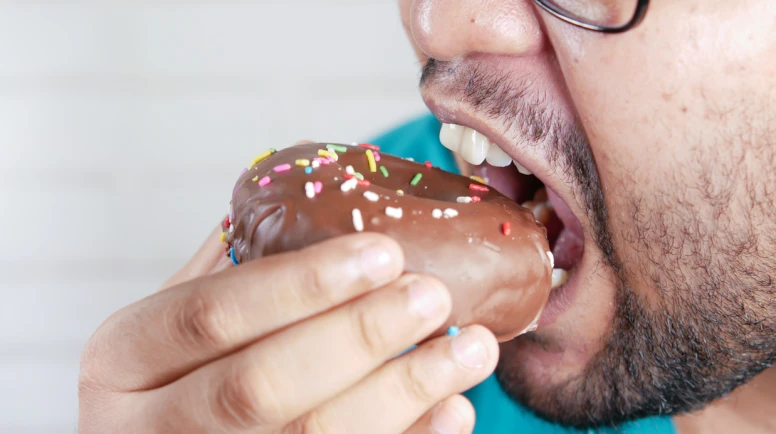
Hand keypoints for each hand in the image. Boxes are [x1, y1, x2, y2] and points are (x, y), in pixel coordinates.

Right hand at [78, 226, 498, 433]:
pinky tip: (453, 408)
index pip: (211, 314)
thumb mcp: (176, 319)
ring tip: (471, 349)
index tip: (385, 251)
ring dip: (404, 393)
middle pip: (260, 386)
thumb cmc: (179, 371)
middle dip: (358, 338)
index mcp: (122, 360)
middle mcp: (149, 426)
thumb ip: (229, 273)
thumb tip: (318, 203)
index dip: (302, 283)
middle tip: (432, 295)